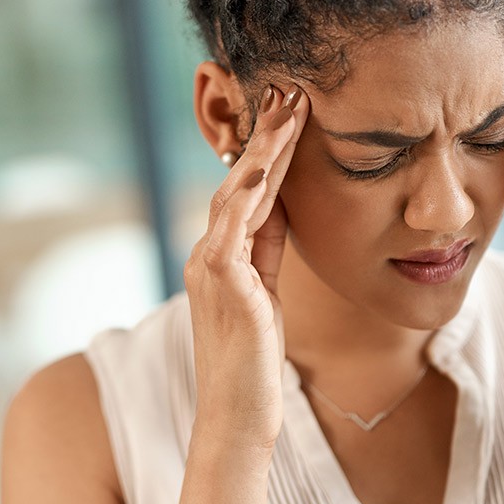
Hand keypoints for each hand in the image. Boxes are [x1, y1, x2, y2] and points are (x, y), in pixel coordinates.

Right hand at [183, 84, 309, 446]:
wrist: (237, 415)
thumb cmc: (254, 361)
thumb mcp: (266, 294)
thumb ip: (268, 251)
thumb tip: (283, 208)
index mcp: (223, 257)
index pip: (248, 191)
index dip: (270, 151)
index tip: (294, 113)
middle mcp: (210, 253)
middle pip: (240, 180)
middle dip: (266, 134)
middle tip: (291, 88)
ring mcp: (211, 265)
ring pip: (238, 190)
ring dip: (265, 145)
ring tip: (290, 103)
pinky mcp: (222, 280)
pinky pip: (237, 221)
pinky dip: (253, 184)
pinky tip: (273, 153)